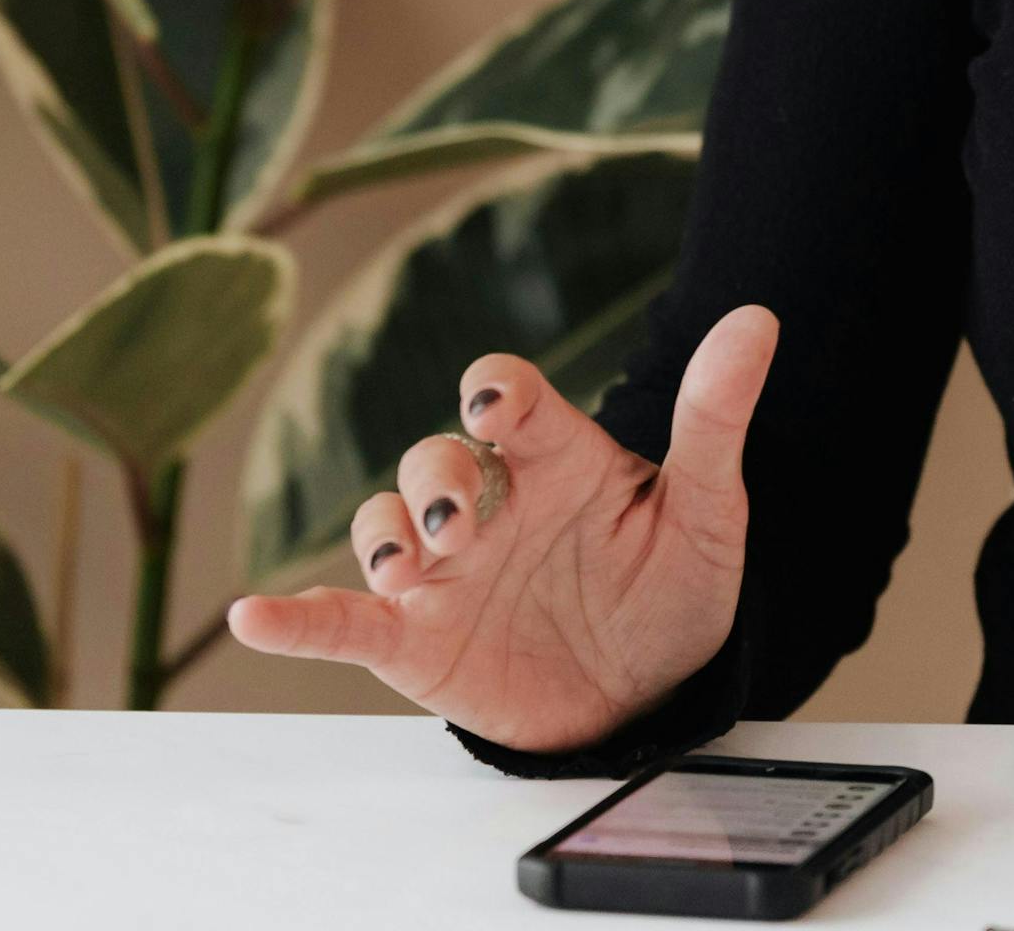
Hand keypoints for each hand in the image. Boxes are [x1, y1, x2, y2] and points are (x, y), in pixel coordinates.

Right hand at [225, 304, 777, 753]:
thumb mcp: (708, 508)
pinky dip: (294, 619)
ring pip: (384, 526)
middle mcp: (488, 508)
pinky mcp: (416, 642)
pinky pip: (343, 622)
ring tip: (410, 568)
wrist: (653, 693)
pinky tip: (255, 616)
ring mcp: (446, 575)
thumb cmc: (672, 587)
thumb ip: (716, 418)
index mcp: (553, 461)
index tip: (496, 407)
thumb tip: (758, 320)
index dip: (496, 392)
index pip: (509, 399)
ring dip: (385, 536)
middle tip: (460, 523)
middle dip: (434, 480)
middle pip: (433, 462)